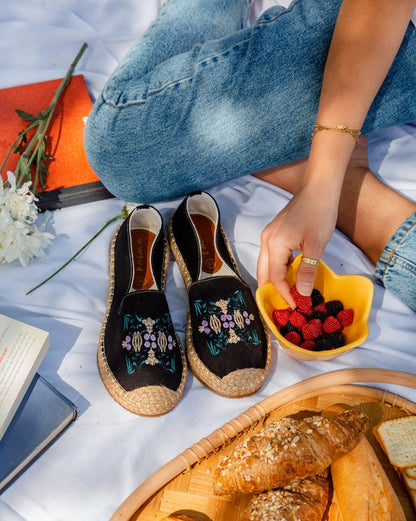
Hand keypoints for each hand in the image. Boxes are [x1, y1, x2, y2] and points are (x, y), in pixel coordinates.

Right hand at [257, 178, 338, 307]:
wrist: (319, 188)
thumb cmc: (320, 213)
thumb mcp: (316, 245)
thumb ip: (308, 271)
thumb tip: (303, 293)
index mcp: (274, 244)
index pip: (275, 277)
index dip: (284, 293)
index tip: (296, 305)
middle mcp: (266, 240)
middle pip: (263, 272)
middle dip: (272, 290)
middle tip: (286, 304)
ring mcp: (268, 235)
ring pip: (266, 264)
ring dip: (275, 279)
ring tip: (288, 293)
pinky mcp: (274, 232)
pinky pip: (271, 256)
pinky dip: (278, 268)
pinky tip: (290, 274)